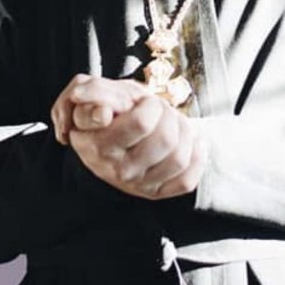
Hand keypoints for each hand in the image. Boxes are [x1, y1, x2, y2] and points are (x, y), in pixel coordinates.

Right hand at [51, 75, 206, 199]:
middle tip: (155, 107)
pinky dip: (195, 158)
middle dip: (167, 113)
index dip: (149, 106)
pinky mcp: (154, 192)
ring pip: (179, 157)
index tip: (139, 101)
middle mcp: (118, 170)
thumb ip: (91, 93)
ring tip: (169, 121)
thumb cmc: (101, 109)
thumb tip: (103, 112)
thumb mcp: (89, 92)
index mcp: (100, 145)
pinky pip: (187, 181)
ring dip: (183, 131)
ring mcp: (137, 184)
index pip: (142, 123)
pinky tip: (189, 141)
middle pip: (166, 137)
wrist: (100, 138)